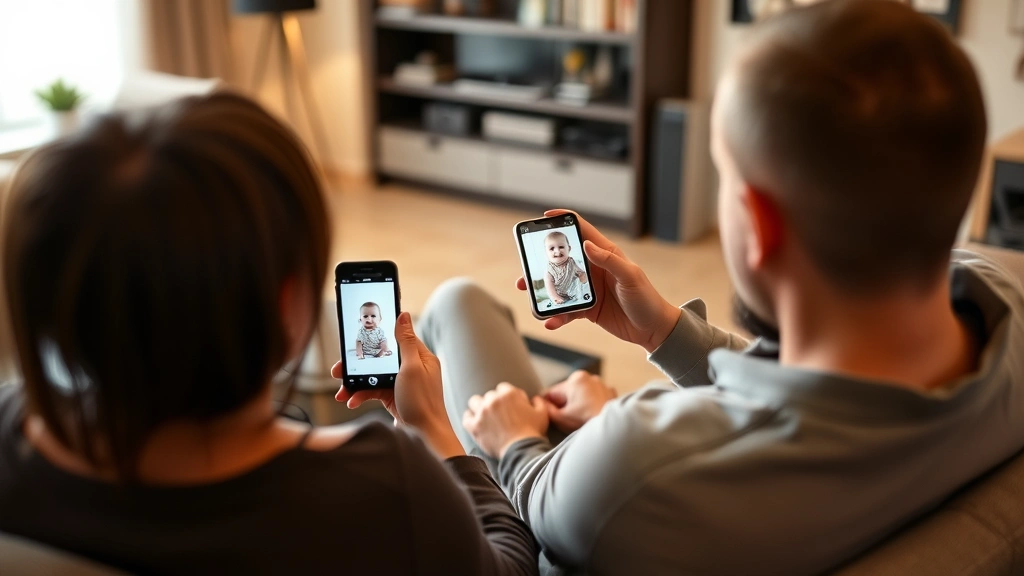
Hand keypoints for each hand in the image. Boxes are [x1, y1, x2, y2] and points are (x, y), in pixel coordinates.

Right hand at [334, 312, 463, 458]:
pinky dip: (361, 395)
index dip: (376, 336)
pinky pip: (373, 391)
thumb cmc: (423, 403)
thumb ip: (405, 342)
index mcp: (420, 357)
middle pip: (379, 358)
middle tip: (338, 370)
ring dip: (355, 383)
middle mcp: (412, 368)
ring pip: (373, 376)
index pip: (396, 338)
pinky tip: (351, 401)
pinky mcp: (393, 397)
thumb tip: (403, 314)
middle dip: (358, 365)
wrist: (425, 437)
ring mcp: (402, 383)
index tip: (359, 334)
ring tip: (341, 392)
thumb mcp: (413, 368)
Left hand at [463, 383, 548, 457]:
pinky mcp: (474, 426)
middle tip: (499, 414)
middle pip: (489, 395)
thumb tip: (534, 399)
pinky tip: (475, 423)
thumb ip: (538, 402)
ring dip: (479, 407)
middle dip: (494, 402)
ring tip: (484, 415)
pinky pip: (466, 417)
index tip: (509, 405)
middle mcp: (493, 400)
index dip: (506, 396)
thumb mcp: (542, 414)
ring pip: (474, 402)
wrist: (522, 450)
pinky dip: (469, 419)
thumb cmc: (533, 432)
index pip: (503, 388)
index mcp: (509, 394)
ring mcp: (482, 412)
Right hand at [517, 210, 681, 351]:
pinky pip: (567, 310)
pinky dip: (557, 316)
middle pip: (563, 259)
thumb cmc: (647, 299)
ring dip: (544, 290)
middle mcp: (594, 268)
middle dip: (543, 261)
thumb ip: (609, 260)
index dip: (564, 220)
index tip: (545, 217)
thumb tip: (586, 244)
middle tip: (526, 266)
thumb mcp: (630, 276)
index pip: (582, 230)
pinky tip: (550, 321)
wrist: (653, 329)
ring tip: (531, 296)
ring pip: (560, 285)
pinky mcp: (587, 308)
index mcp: (606, 254)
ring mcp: (589, 289)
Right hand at [543, 370, 616, 432]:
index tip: (546, 414)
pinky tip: (591, 417)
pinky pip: (596, 398)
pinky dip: (592, 405)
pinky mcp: (612, 393)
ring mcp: (602, 384)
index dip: (548, 404)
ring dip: (579, 404)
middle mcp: (589, 377)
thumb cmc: (586, 422)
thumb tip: (541, 404)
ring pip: (583, 395)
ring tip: (579, 420)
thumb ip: (547, 409)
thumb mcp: (561, 418)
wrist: (613, 430)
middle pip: (569, 392)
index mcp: (575, 379)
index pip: (554, 392)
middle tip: (565, 420)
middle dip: (565, 404)